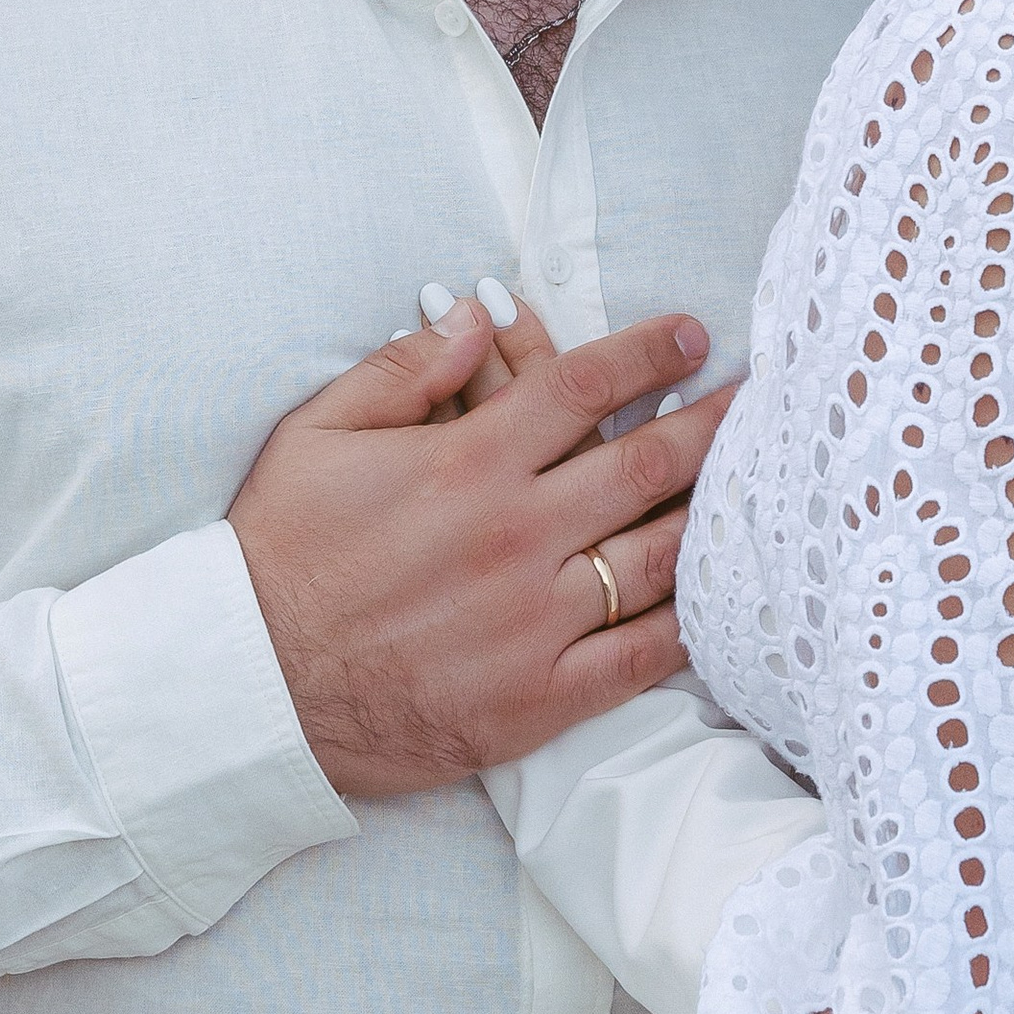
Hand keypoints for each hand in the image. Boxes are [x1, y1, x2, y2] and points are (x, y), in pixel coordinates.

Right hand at [228, 300, 734, 799]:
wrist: (249, 689)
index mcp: (465, 465)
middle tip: (764, 399)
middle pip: (644, 466)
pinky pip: (639, 656)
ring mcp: (535, 621)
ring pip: (657, 557)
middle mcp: (514, 536)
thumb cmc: (277, 556)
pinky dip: (690, 626)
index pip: (583, 388)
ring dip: (716, 515)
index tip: (694, 335)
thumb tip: (479, 315)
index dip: (648, 353)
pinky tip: (723, 598)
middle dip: (714, 425)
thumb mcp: (316, 435)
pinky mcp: (540, 697)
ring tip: (762, 488)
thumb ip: (403, 371)